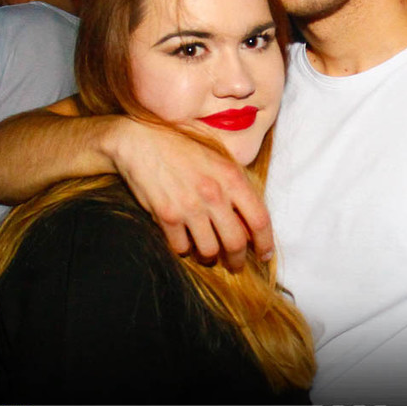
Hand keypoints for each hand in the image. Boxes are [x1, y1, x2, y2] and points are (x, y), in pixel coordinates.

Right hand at [109, 118, 273, 270]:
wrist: (141, 141)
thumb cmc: (183, 149)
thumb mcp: (218, 160)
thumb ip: (236, 188)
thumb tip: (248, 224)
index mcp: (232, 177)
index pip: (259, 219)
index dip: (265, 243)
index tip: (264, 255)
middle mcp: (213, 193)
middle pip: (236, 242)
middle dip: (237, 259)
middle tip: (235, 264)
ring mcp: (189, 206)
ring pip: (209, 250)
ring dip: (209, 256)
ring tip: (207, 252)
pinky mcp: (166, 215)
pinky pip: (181, 247)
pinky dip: (183, 249)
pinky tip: (183, 240)